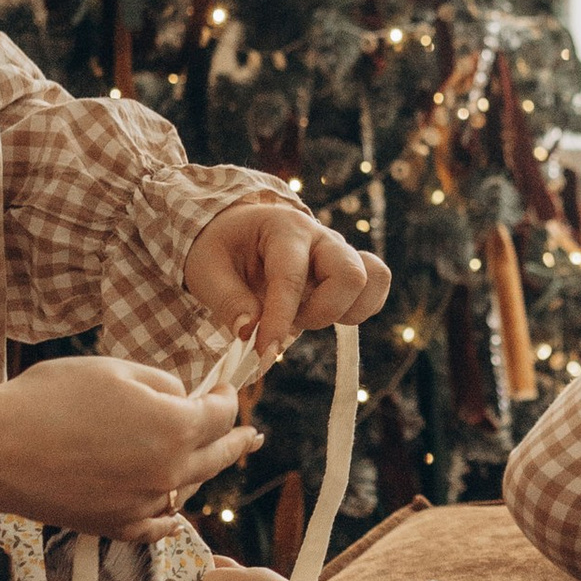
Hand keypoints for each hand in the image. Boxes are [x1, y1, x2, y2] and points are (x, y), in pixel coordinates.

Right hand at [0, 356, 255, 538]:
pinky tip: (174, 510)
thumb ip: (160, 383)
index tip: (226, 390)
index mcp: (174, 428)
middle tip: (250, 435)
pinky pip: (158, 524)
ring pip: (189, 488)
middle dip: (235, 440)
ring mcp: (143, 504)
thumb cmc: (50, 398)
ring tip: (213, 462)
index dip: (228, 399)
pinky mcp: (116, 526)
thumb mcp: (113, 370)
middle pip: (218, 456)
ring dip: (203, 472)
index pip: (220, 415)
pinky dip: (170, 516)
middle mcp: (168, 471)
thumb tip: (182, 398)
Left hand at [188, 195, 390, 355]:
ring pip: (371, 280)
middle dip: (322, 312)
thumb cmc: (219, 248)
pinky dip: (358, 309)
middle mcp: (320, 236)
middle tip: (289, 323)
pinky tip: (323, 314)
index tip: (262, 352)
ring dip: (344, 311)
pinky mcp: (346, 271)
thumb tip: (250, 332)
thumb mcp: (205, 270)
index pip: (291, 277)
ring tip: (306, 317)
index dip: (279, 319)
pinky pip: (374, 288)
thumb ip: (228, 301)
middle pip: (350, 274)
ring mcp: (338, 253)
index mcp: (283, 227)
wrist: (234, 233)